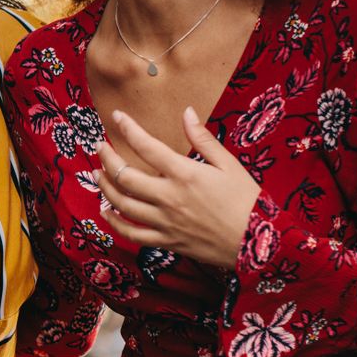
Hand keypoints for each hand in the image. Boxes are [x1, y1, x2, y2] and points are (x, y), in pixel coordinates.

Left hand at [95, 107, 260, 267]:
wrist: (258, 244)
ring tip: (98, 173)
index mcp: (185, 174)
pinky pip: (132, 233)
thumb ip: (203, 139)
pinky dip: (114, 222)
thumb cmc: (247, 200)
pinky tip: (106, 211)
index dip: (128, 128)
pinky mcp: (166, 241)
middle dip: (107, 158)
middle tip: (101, 147)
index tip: (117, 116)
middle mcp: (169, 197)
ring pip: (122, 204)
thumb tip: (187, 112)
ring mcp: (165, 221)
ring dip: (105, 186)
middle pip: (125, 175)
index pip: (146, 146)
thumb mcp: (228, 164)